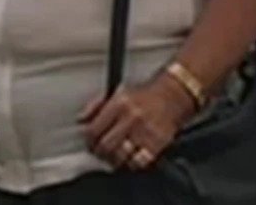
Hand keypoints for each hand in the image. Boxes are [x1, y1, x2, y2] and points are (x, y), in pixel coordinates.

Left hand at [79, 76, 196, 170]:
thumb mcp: (118, 92)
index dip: (89, 140)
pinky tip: (132, 157)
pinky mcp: (158, 143)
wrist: (174, 95)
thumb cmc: (146, 96)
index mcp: (120, 103)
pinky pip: (138, 162)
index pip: (93, 130)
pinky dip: (133, 163)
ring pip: (120, 156)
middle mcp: (132, 117)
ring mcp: (145, 131)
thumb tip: (81, 119)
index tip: (91, 143)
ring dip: (115, 159)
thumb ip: (96, 105)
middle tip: (101, 151)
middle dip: (100, 152)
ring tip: (116, 155)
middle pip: (105, 146)